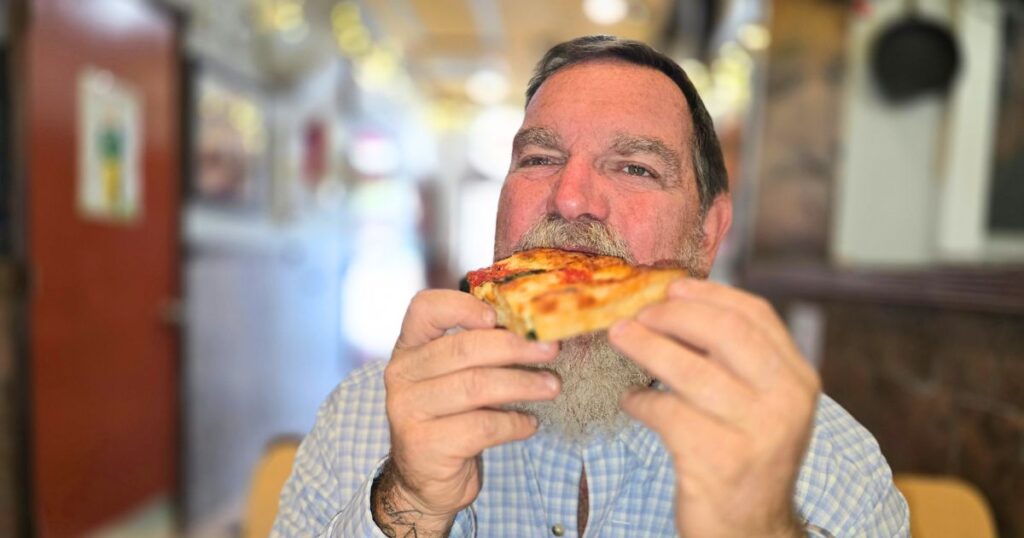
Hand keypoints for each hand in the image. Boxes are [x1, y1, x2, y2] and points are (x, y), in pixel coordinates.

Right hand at [372, 289, 560, 535]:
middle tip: (550, 349)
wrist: (424, 479)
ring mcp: (408, 410)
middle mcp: (402, 374)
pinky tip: (529, 423)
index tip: (498, 316)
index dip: (462, 306)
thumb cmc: (451, 417)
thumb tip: (535, 329)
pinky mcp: (425, 445)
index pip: (425, 309)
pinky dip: (514, 423)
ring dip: (523, 384)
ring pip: (475, 386)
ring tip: (551, 387)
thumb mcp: (455, 377)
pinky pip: (481, 426)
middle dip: (514, 346)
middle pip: (462, 348)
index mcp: (410, 348)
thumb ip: (478, 350)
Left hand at [610, 279, 818, 537]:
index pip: (756, 315)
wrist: (750, 531)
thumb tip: (675, 307)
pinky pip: (667, 414)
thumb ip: (733, 360)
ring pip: (689, 371)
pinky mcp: (719, 460)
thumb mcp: (758, 405)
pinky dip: (641, 403)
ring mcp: (756, 432)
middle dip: (671, 315)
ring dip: (645, 348)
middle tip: (637, 315)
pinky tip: (631, 401)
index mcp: (798, 379)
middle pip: (723, 332)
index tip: (672, 286)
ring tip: (619, 338)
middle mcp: (786, 401)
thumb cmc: (744, 457)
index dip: (709, 294)